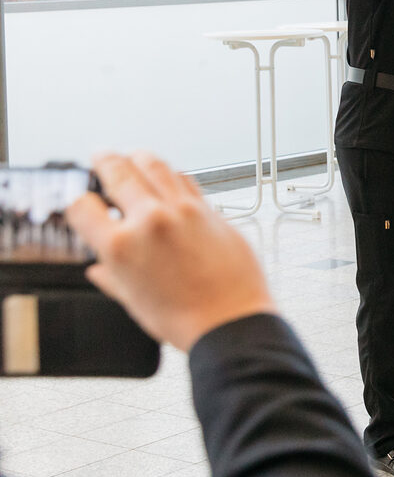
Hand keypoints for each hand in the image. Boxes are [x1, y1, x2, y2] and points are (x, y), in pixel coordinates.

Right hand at [65, 153, 276, 352]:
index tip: (82, 201)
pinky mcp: (211, 210)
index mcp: (121, 246)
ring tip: (133, 155)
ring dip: (140, 157)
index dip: (79, 202)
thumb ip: (112, 279)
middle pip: (120, 172)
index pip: (83, 207)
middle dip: (106, 160)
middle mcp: (150, 220)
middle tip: (101, 155)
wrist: (230, 321)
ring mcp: (183, 211)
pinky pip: (187, 181)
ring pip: (156, 166)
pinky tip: (170, 175)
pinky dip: (173, 174)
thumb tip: (99, 270)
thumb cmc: (185, 319)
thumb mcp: (134, 301)